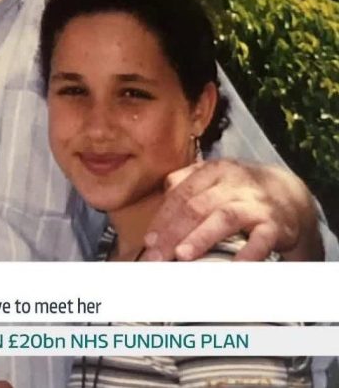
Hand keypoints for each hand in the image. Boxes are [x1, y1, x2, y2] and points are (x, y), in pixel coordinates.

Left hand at [141, 159, 322, 261]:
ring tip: (182, 255)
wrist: (289, 193)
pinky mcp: (276, 224)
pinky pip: (261, 239)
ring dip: (201, 237)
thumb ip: (183, 187)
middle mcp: (233, 183)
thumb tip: (156, 214)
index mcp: (213, 171)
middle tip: (157, 257)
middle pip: (197, 207)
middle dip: (173, 233)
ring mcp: (255, 203)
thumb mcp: (212, 178)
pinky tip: (232, 266)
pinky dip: (247, 253)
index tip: (149, 242)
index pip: (181, 195)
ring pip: (224, 217)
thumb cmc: (239, 190)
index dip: (162, 219)